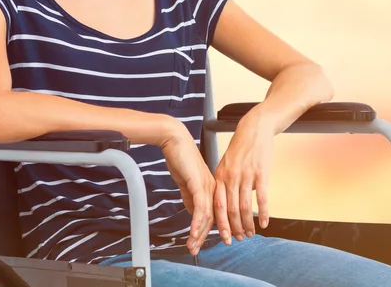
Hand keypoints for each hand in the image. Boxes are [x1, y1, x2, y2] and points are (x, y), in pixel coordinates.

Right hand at [160, 123, 215, 254]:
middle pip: (213, 218)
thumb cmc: (180, 157)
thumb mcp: (187, 182)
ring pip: (208, 215)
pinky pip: (200, 207)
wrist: (175, 140)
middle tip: (197, 250)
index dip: (213, 229)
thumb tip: (193, 213)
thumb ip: (191, 197)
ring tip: (192, 246)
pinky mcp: (199, 183)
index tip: (207, 243)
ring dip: (199, 233)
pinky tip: (192, 233)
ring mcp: (207, 185)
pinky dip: (196, 222)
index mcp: (212, 187)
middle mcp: (213, 187)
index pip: (215, 213)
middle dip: (206, 236)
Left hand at [213, 107, 273, 243]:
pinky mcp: (260, 173)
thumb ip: (224, 182)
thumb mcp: (226, 163)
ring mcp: (246, 175)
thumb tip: (225, 202)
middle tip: (239, 239)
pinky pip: (261, 198)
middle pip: (231, 210)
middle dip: (234, 228)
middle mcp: (231, 177)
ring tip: (251, 234)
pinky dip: (263, 213)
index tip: (223, 237)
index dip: (220, 224)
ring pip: (245, 207)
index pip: (217, 205)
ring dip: (248, 224)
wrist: (254, 128)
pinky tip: (265, 223)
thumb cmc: (241, 147)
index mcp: (220, 175)